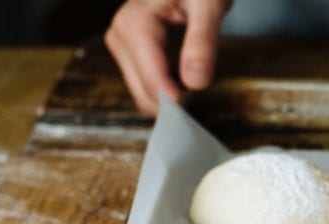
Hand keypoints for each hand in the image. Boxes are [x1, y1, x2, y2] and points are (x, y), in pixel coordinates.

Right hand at [105, 0, 231, 113]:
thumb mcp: (208, 6)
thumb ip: (202, 42)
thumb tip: (194, 82)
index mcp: (134, 24)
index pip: (152, 81)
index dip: (178, 101)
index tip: (202, 109)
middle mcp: (121, 37)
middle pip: (145, 94)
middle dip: (175, 105)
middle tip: (207, 103)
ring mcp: (123, 48)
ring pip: (144, 96)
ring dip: (173, 102)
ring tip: (201, 93)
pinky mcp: (132, 56)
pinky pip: (149, 88)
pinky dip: (170, 95)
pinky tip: (191, 87)